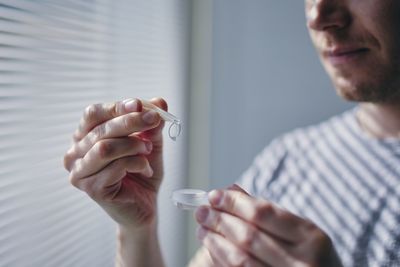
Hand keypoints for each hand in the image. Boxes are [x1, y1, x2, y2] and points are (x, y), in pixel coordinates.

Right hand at [63, 98, 166, 228]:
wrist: (145, 204)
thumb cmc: (141, 171)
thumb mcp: (149, 141)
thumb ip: (151, 123)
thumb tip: (159, 102)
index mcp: (84, 137)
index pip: (92, 114)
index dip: (115, 107)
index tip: (138, 105)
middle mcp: (76, 153)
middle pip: (101, 130)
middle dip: (132, 122)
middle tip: (154, 120)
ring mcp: (80, 173)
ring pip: (105, 148)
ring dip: (134, 145)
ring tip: (148, 151)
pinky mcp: (92, 189)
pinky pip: (116, 167)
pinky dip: (137, 164)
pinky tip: (145, 170)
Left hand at [195, 187, 342, 266]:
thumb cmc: (309, 255)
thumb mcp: (298, 230)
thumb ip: (266, 211)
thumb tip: (230, 190)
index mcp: (311, 237)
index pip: (263, 213)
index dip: (233, 203)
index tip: (214, 196)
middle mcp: (303, 262)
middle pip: (249, 236)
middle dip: (220, 220)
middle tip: (202, 211)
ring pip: (240, 259)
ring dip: (215, 241)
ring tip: (202, 229)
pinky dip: (221, 259)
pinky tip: (213, 248)